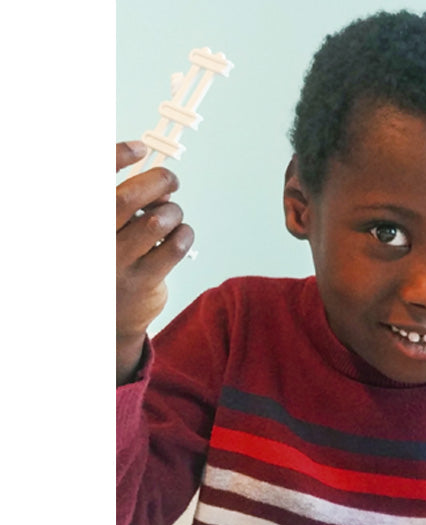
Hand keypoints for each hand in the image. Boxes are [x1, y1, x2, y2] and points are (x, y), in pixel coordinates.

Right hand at [116, 141, 194, 383]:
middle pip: (128, 197)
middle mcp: (94, 240)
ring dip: (174, 212)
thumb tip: (161, 185)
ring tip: (174, 217)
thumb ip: (126, 205)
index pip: (93, 180)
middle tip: (171, 180)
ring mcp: (116, 262)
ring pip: (157, 221)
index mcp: (82, 221)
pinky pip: (174, 247)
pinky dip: (184, 235)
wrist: (108, 316)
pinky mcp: (142, 281)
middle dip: (157, 181)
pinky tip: (181, 236)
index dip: (115, 157)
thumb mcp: (109, 230)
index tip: (140, 148)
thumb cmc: (111, 261)